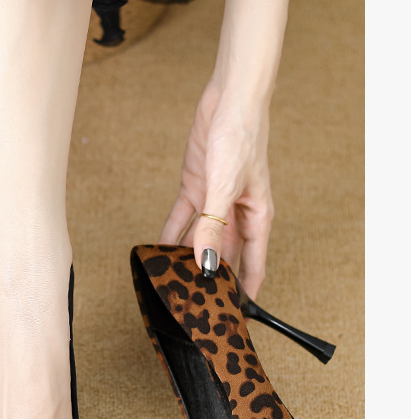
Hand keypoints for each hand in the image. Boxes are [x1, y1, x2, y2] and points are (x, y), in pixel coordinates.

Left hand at [159, 79, 273, 299]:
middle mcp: (236, 214)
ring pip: (201, 240)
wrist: (228, 102)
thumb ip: (213, 227)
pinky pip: (182, 220)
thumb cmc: (241, 138)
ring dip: (188, 259)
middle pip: (224, 256)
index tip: (237, 316)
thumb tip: (205, 262)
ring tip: (174, 283)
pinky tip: (160, 252)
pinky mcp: (196, 189)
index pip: (253, 264)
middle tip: (197, 304)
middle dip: (212, 279)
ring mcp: (214, 203)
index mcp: (257, 217)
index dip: (246, 291)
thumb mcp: (224, 187)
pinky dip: (172, 235)